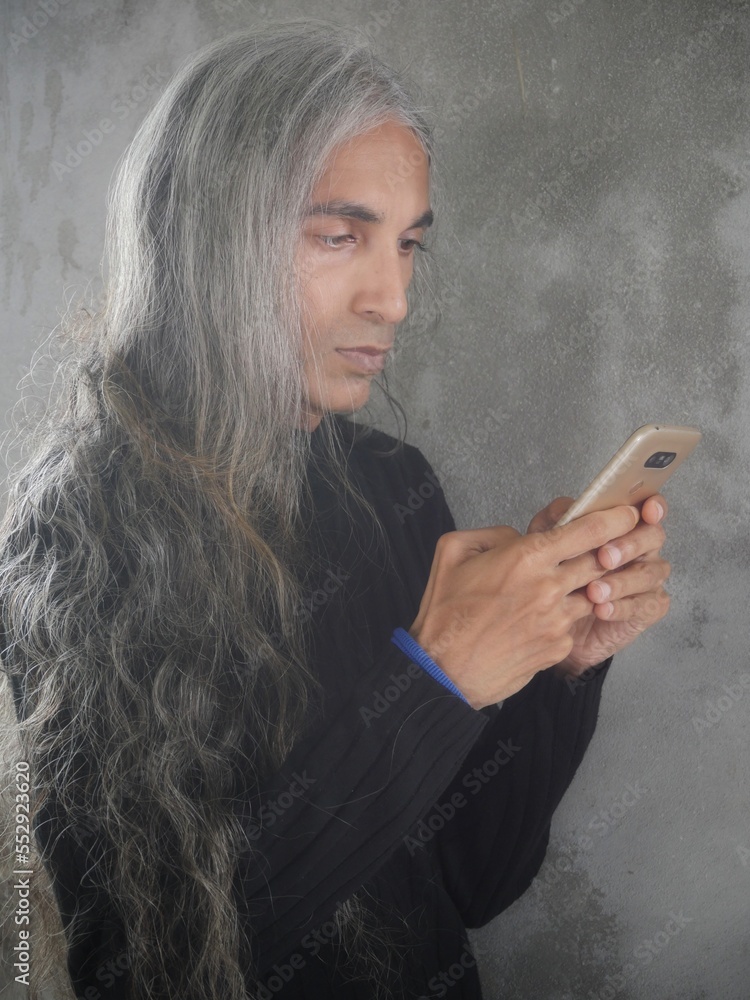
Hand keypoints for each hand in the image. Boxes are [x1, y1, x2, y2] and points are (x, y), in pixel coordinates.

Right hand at [408, 504, 642, 709]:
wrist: (444, 670)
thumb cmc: (446, 612)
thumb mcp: (452, 552)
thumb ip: (492, 534)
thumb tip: (519, 537)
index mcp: (525, 558)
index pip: (588, 530)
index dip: (615, 518)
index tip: (627, 513)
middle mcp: (549, 587)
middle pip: (602, 560)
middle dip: (614, 551)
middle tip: (614, 545)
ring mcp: (558, 619)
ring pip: (593, 592)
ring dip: (589, 586)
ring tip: (567, 587)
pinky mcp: (559, 646)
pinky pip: (574, 623)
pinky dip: (566, 616)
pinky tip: (542, 619)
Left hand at [526, 494, 670, 673]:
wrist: (556, 619)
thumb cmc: (559, 572)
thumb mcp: (548, 543)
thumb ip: (557, 521)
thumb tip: (567, 508)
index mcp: (625, 526)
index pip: (648, 508)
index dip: (653, 506)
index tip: (645, 510)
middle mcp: (643, 549)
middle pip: (653, 537)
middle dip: (629, 545)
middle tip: (604, 557)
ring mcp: (649, 578)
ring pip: (650, 573)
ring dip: (621, 581)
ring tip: (594, 591)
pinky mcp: (649, 608)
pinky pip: (646, 605)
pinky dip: (622, 607)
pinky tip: (601, 609)